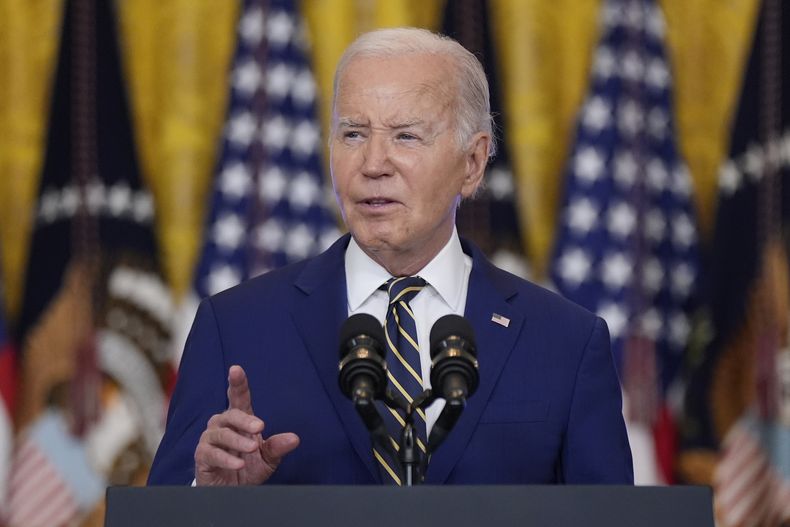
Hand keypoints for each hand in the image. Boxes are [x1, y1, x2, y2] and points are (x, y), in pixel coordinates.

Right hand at [194, 365, 299, 484]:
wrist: (232, 492)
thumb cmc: (249, 468)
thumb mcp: (268, 459)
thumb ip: (278, 447)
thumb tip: (294, 438)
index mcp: (240, 420)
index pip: (238, 397)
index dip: (237, 383)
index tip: (236, 369)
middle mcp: (222, 425)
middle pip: (231, 415)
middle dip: (244, 420)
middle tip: (260, 427)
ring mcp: (210, 439)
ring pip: (221, 434)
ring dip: (237, 441)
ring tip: (252, 449)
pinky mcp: (202, 456)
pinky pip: (211, 453)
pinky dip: (226, 458)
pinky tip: (238, 463)